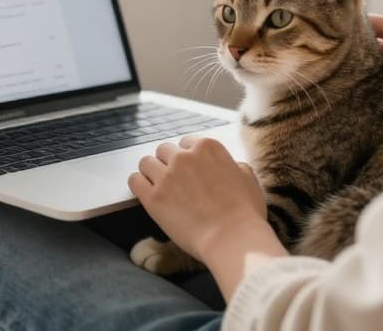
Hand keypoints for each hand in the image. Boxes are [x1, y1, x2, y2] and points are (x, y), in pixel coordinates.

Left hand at [128, 136, 268, 261]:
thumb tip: (227, 164)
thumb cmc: (245, 214)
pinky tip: (146, 194)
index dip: (187, 158)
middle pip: (164, 150)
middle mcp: (184, 156)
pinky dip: (139, 185)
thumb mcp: (248, 178)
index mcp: (207, 147)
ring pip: (146, 162)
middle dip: (168, 164)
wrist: (233, 239)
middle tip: (175, 182)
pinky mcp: (153, 197)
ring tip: (159, 188)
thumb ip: (232, 165)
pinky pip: (134, 180)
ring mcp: (167, 176)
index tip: (188, 171)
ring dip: (152, 173)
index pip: (186, 143)